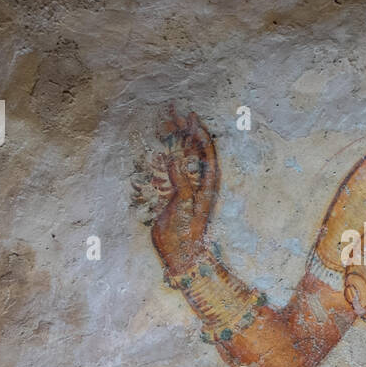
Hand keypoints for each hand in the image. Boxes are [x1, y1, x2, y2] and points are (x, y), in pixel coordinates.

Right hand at [130, 103, 219, 272]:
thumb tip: (175, 161)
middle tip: (173, 110)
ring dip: (175, 140)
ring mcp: (188, 187)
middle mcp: (199, 181)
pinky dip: (166, 155)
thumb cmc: (186, 234)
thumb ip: (181, 184)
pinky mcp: (177, 194)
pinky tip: (158, 147)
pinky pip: (172, 169)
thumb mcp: (184, 207)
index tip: (189, 115)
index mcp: (206, 183)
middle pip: (193, 149)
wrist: (183, 256)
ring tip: (165, 122)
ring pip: (182, 157)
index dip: (198, 131)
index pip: (205, 150)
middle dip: (185, 129)